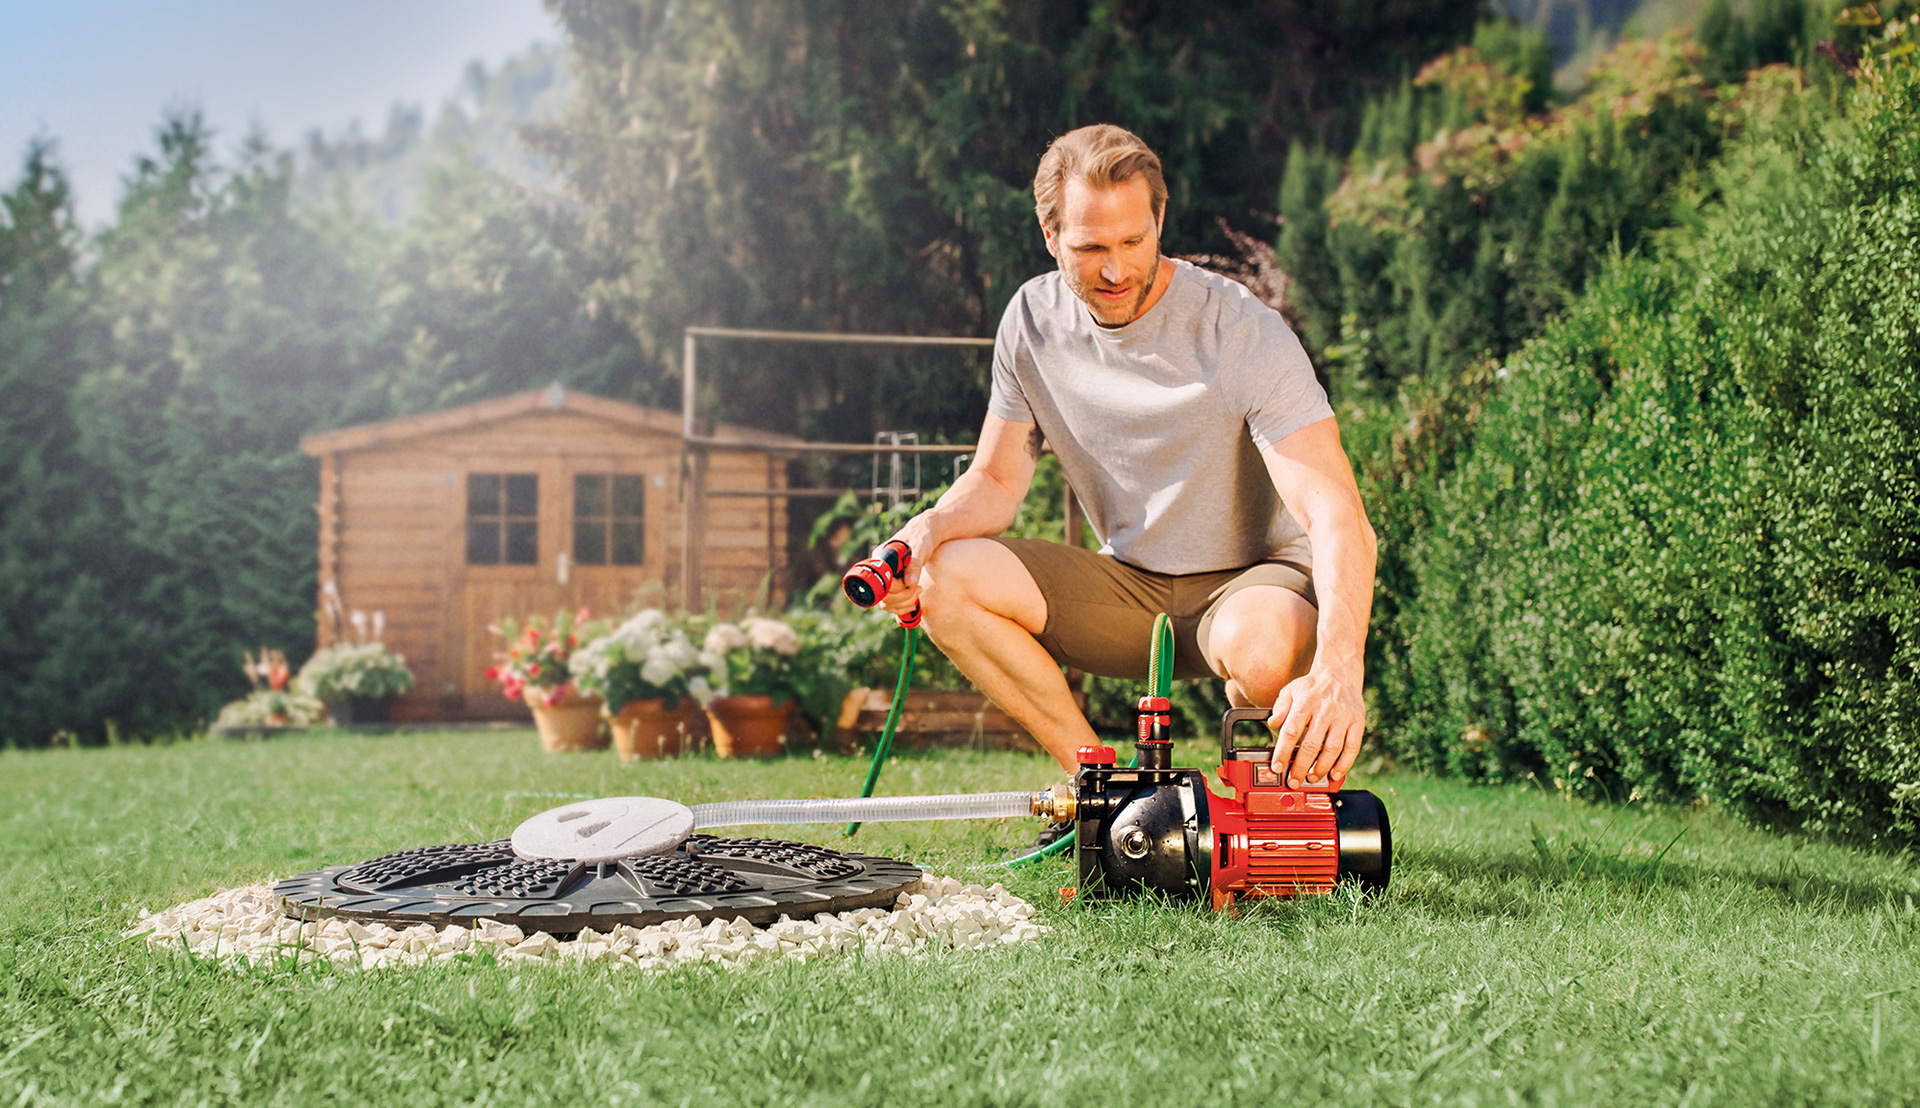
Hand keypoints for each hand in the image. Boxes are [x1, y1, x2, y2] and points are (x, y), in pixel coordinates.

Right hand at [874, 519, 937, 622]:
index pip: (880, 582)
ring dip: (904, 602)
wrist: (924, 534)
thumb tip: (910, 583)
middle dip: (903, 596)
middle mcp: (879, 570)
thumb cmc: (921, 538)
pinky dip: (902, 606)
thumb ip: (914, 565)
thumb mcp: (919, 549)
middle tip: (919, 588)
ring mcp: (885, 579)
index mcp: (880, 558)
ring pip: (887, 603)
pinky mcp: (892, 586)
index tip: (910, 584)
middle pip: (883, 596)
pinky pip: (892, 603)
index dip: (895, 588)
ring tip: (919, 591)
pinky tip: (914, 601)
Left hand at [1267, 668, 1364, 787]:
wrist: (1340, 673)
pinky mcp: (1358, 722)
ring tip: (1312, 778)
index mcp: (1305, 702)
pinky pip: (1352, 747)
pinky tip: (1335, 774)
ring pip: (1333, 749)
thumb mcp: (1290, 690)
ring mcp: (1343, 717)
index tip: (1277, 767)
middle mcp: (1325, 710)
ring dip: (1322, 768)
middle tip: (1293, 780)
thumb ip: (1280, 707)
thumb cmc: (1312, 687)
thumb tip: (1272, 724)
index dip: (1283, 752)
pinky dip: (1345, 764)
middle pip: (1311, 745)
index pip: (1291, 731)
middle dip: (1301, 767)